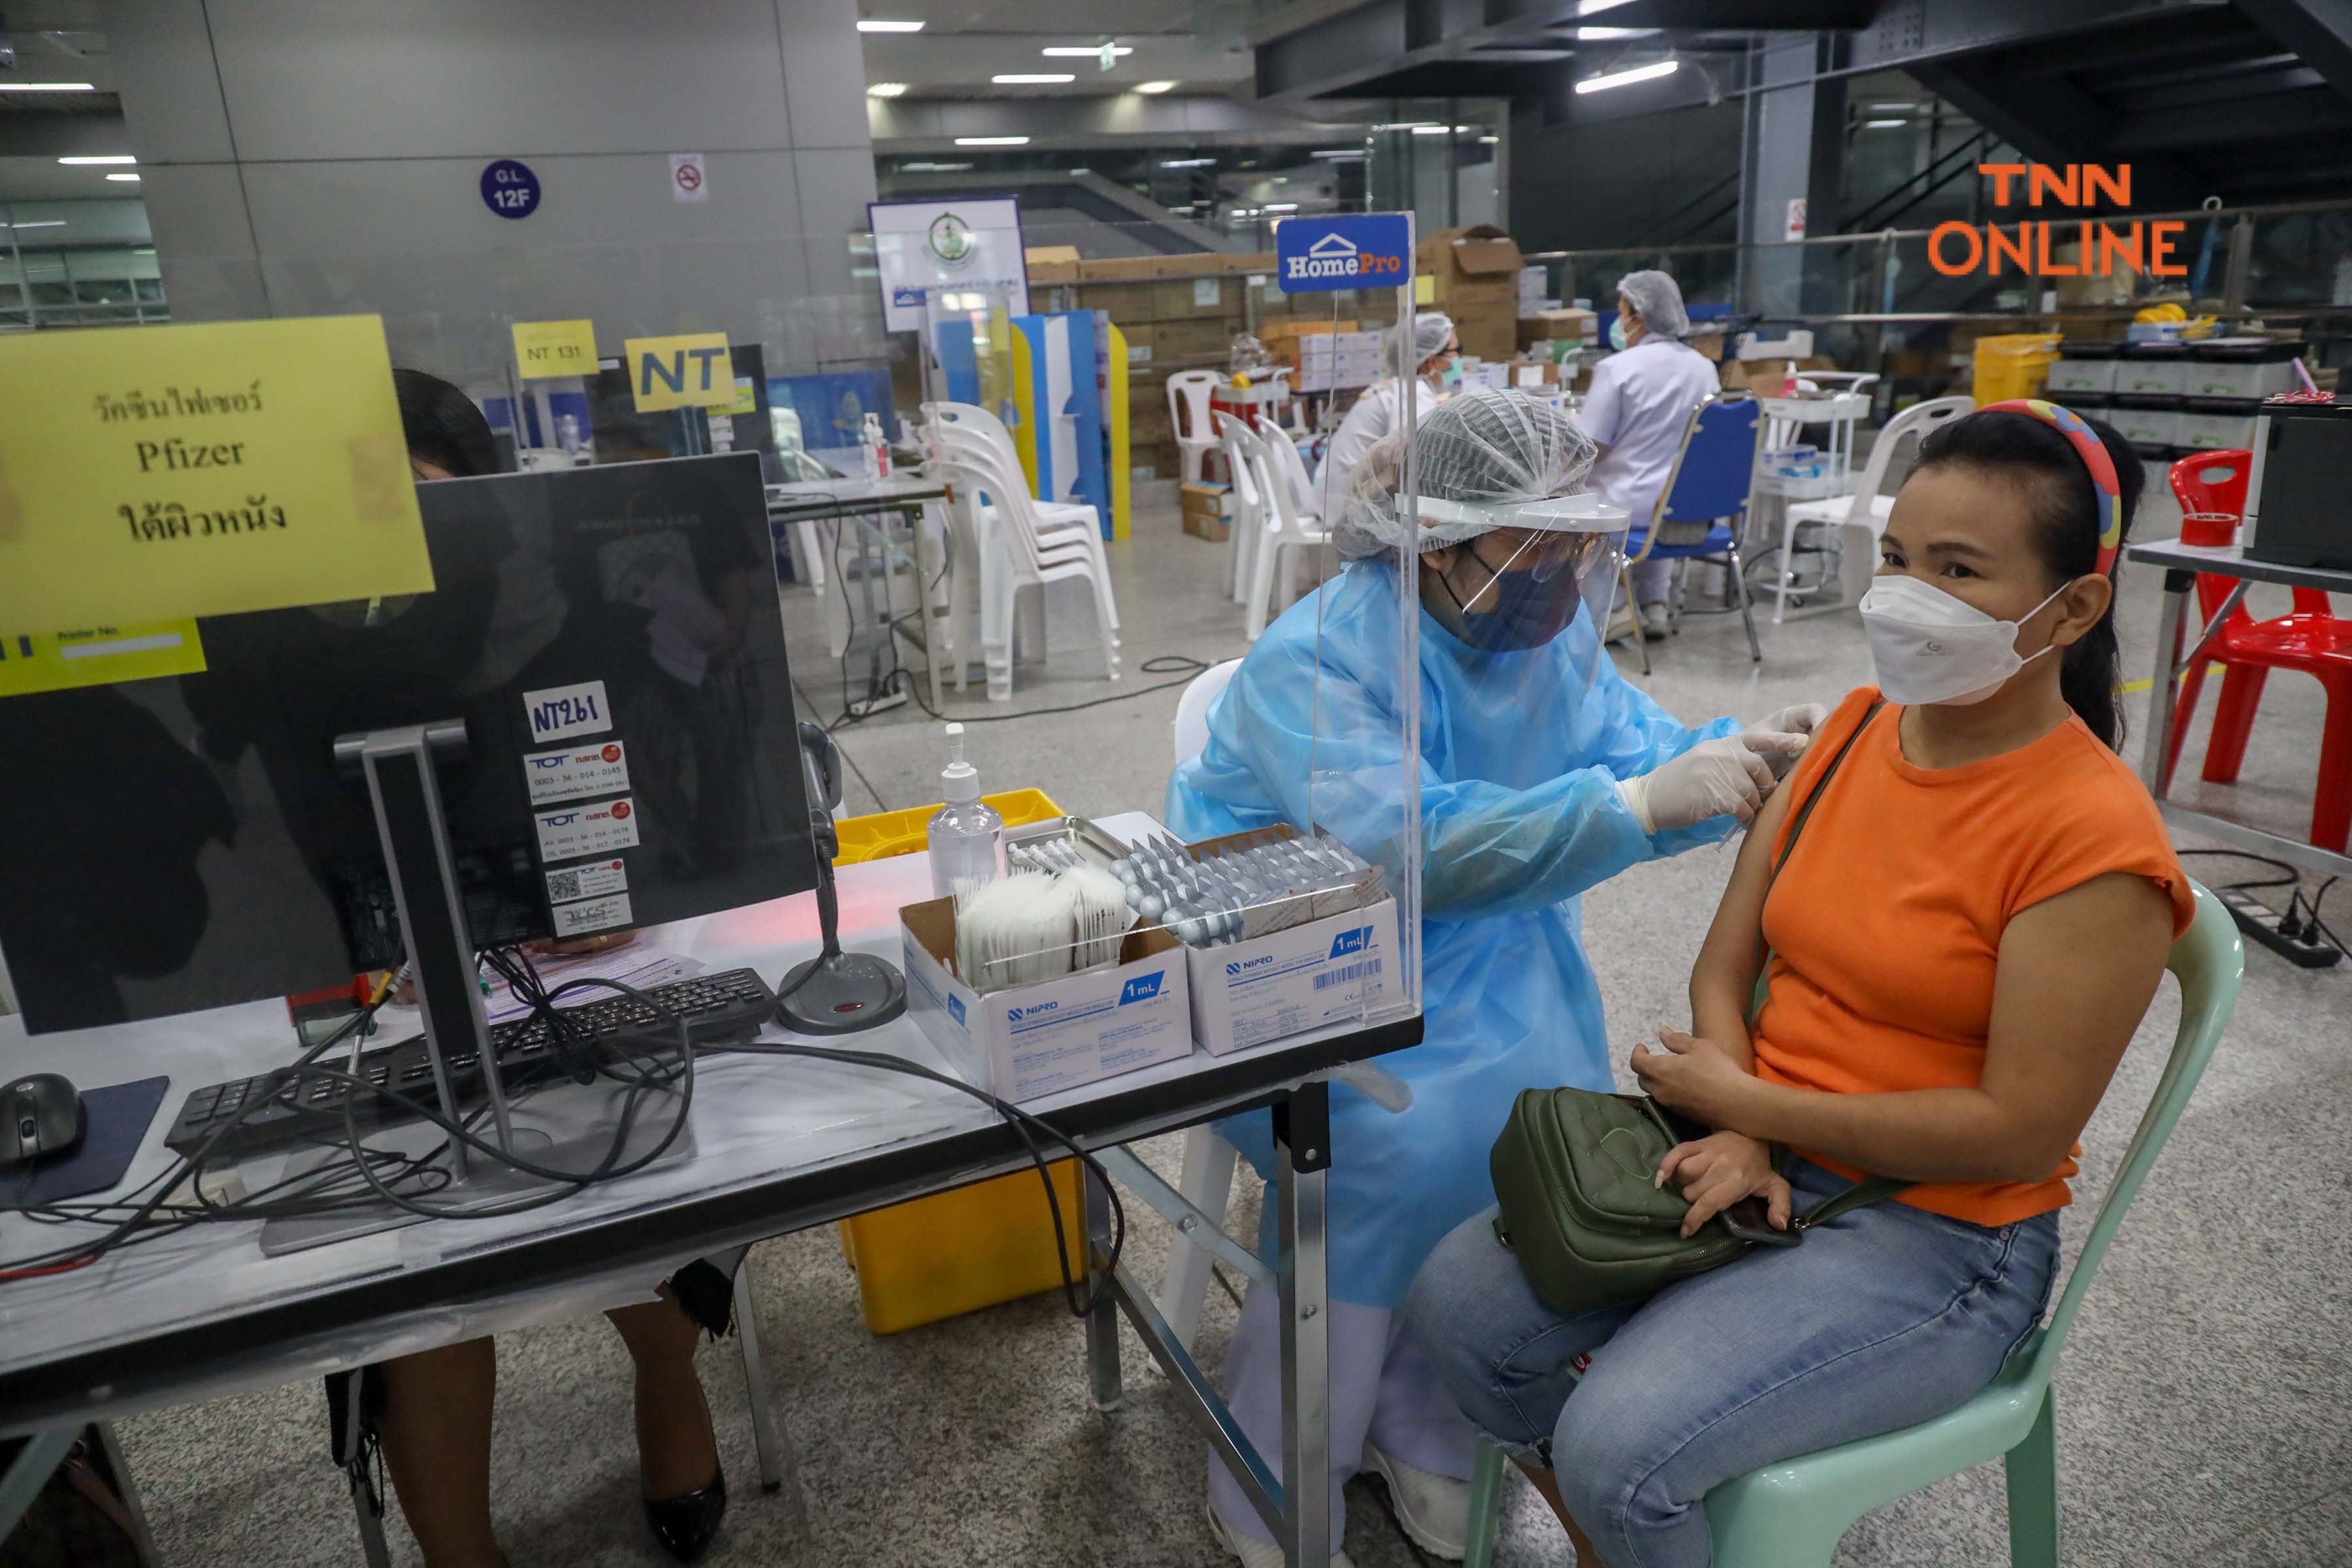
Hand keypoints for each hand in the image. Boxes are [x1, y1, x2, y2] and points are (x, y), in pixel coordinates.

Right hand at [1618, 734, 1799, 831]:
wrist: (1647, 800)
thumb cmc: (1677, 786)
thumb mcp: (1703, 763)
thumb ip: (1729, 762)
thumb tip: (1759, 775)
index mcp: (1718, 745)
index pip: (1756, 738)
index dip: (1781, 740)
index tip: (1801, 743)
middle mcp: (1718, 755)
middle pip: (1759, 767)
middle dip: (1765, 786)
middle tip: (1760, 799)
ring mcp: (1715, 773)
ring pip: (1751, 791)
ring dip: (1752, 806)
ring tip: (1743, 812)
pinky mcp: (1713, 795)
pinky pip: (1742, 807)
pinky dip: (1744, 817)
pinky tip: (1737, 820)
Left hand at [1630, 1027, 1759, 1129]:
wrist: (1737, 1103)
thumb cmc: (1718, 1070)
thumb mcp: (1699, 1047)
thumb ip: (1677, 1040)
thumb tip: (1662, 1033)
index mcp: (1660, 1071)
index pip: (1636, 1062)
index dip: (1637, 1053)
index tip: (1642, 1047)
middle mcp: (1660, 1090)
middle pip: (1643, 1079)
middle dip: (1645, 1067)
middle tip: (1655, 1058)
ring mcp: (1670, 1104)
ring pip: (1654, 1091)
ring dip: (1656, 1081)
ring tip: (1670, 1072)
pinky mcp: (1682, 1114)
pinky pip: (1667, 1101)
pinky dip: (1669, 1091)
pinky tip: (1684, 1086)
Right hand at [1656, 1131, 1790, 1237]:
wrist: (1754, 1133)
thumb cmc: (1760, 1166)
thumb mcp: (1776, 1186)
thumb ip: (1780, 1205)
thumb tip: (1778, 1225)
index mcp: (1737, 1181)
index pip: (1710, 1202)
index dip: (1695, 1218)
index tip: (1685, 1231)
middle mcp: (1720, 1166)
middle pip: (1693, 1191)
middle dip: (1690, 1202)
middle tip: (1695, 1204)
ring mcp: (1708, 1153)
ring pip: (1683, 1173)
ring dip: (1680, 1185)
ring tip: (1684, 1190)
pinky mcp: (1698, 1143)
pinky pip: (1677, 1151)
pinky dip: (1666, 1164)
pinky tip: (1661, 1177)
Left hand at [1743, 704, 1829, 779]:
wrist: (1741, 764)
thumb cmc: (1745, 745)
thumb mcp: (1760, 739)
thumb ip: (1780, 740)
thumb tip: (1805, 742)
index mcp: (1790, 716)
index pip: (1813, 710)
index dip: (1821, 719)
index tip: (1822, 736)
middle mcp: (1800, 727)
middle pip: (1823, 728)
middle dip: (1826, 739)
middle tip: (1822, 754)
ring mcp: (1804, 743)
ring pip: (1822, 743)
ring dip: (1823, 753)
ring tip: (1816, 764)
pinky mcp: (1803, 758)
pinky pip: (1816, 758)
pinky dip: (1816, 764)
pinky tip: (1813, 772)